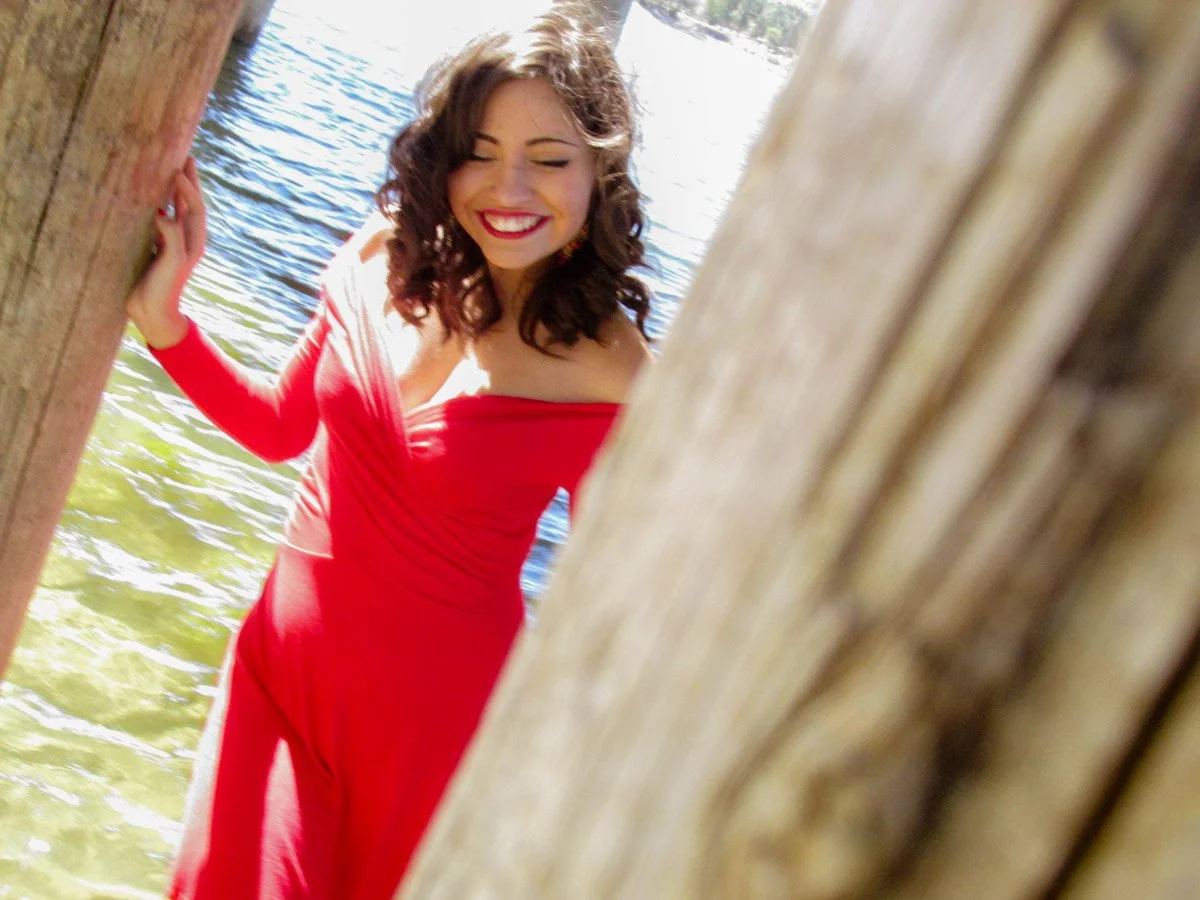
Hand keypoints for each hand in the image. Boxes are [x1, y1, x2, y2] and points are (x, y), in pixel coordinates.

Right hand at [126, 157, 207, 348]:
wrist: (153, 312)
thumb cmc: (165, 289)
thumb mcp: (172, 262)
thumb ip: (172, 236)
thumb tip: (163, 213)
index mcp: (194, 241)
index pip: (194, 207)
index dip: (187, 189)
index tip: (177, 171)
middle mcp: (185, 239)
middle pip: (189, 204)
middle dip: (188, 182)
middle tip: (186, 157)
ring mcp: (170, 243)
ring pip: (175, 210)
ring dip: (174, 191)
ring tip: (170, 170)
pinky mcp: (155, 247)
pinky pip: (159, 220)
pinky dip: (157, 205)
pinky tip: (149, 196)